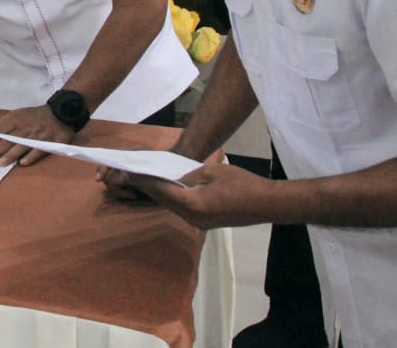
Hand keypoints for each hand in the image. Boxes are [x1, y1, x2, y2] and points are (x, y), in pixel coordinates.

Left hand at [0, 104, 73, 166]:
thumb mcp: (19, 113)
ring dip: (10, 155)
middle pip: (8, 139)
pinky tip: (22, 163)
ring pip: (21, 145)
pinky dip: (30, 156)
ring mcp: (37, 135)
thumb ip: (5, 122)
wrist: (60, 112)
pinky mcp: (49, 142)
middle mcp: (25, 127)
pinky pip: (38, 150)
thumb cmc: (36, 116)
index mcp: (16, 119)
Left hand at [97, 160, 273, 228]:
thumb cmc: (243, 184)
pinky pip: (182, 209)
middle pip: (163, 201)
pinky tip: (165, 189)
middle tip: (130, 175)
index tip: (129, 172)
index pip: (162, 191)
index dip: (144, 181)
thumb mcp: (212, 172)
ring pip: (172, 206)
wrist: (267, 204)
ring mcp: (199, 223)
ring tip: (143, 180)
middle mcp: (192, 218)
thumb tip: (174, 179)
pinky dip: (171, 199)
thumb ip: (189, 176)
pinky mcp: (205, 223)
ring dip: (158, 194)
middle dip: (147, 188)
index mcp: (193, 205)